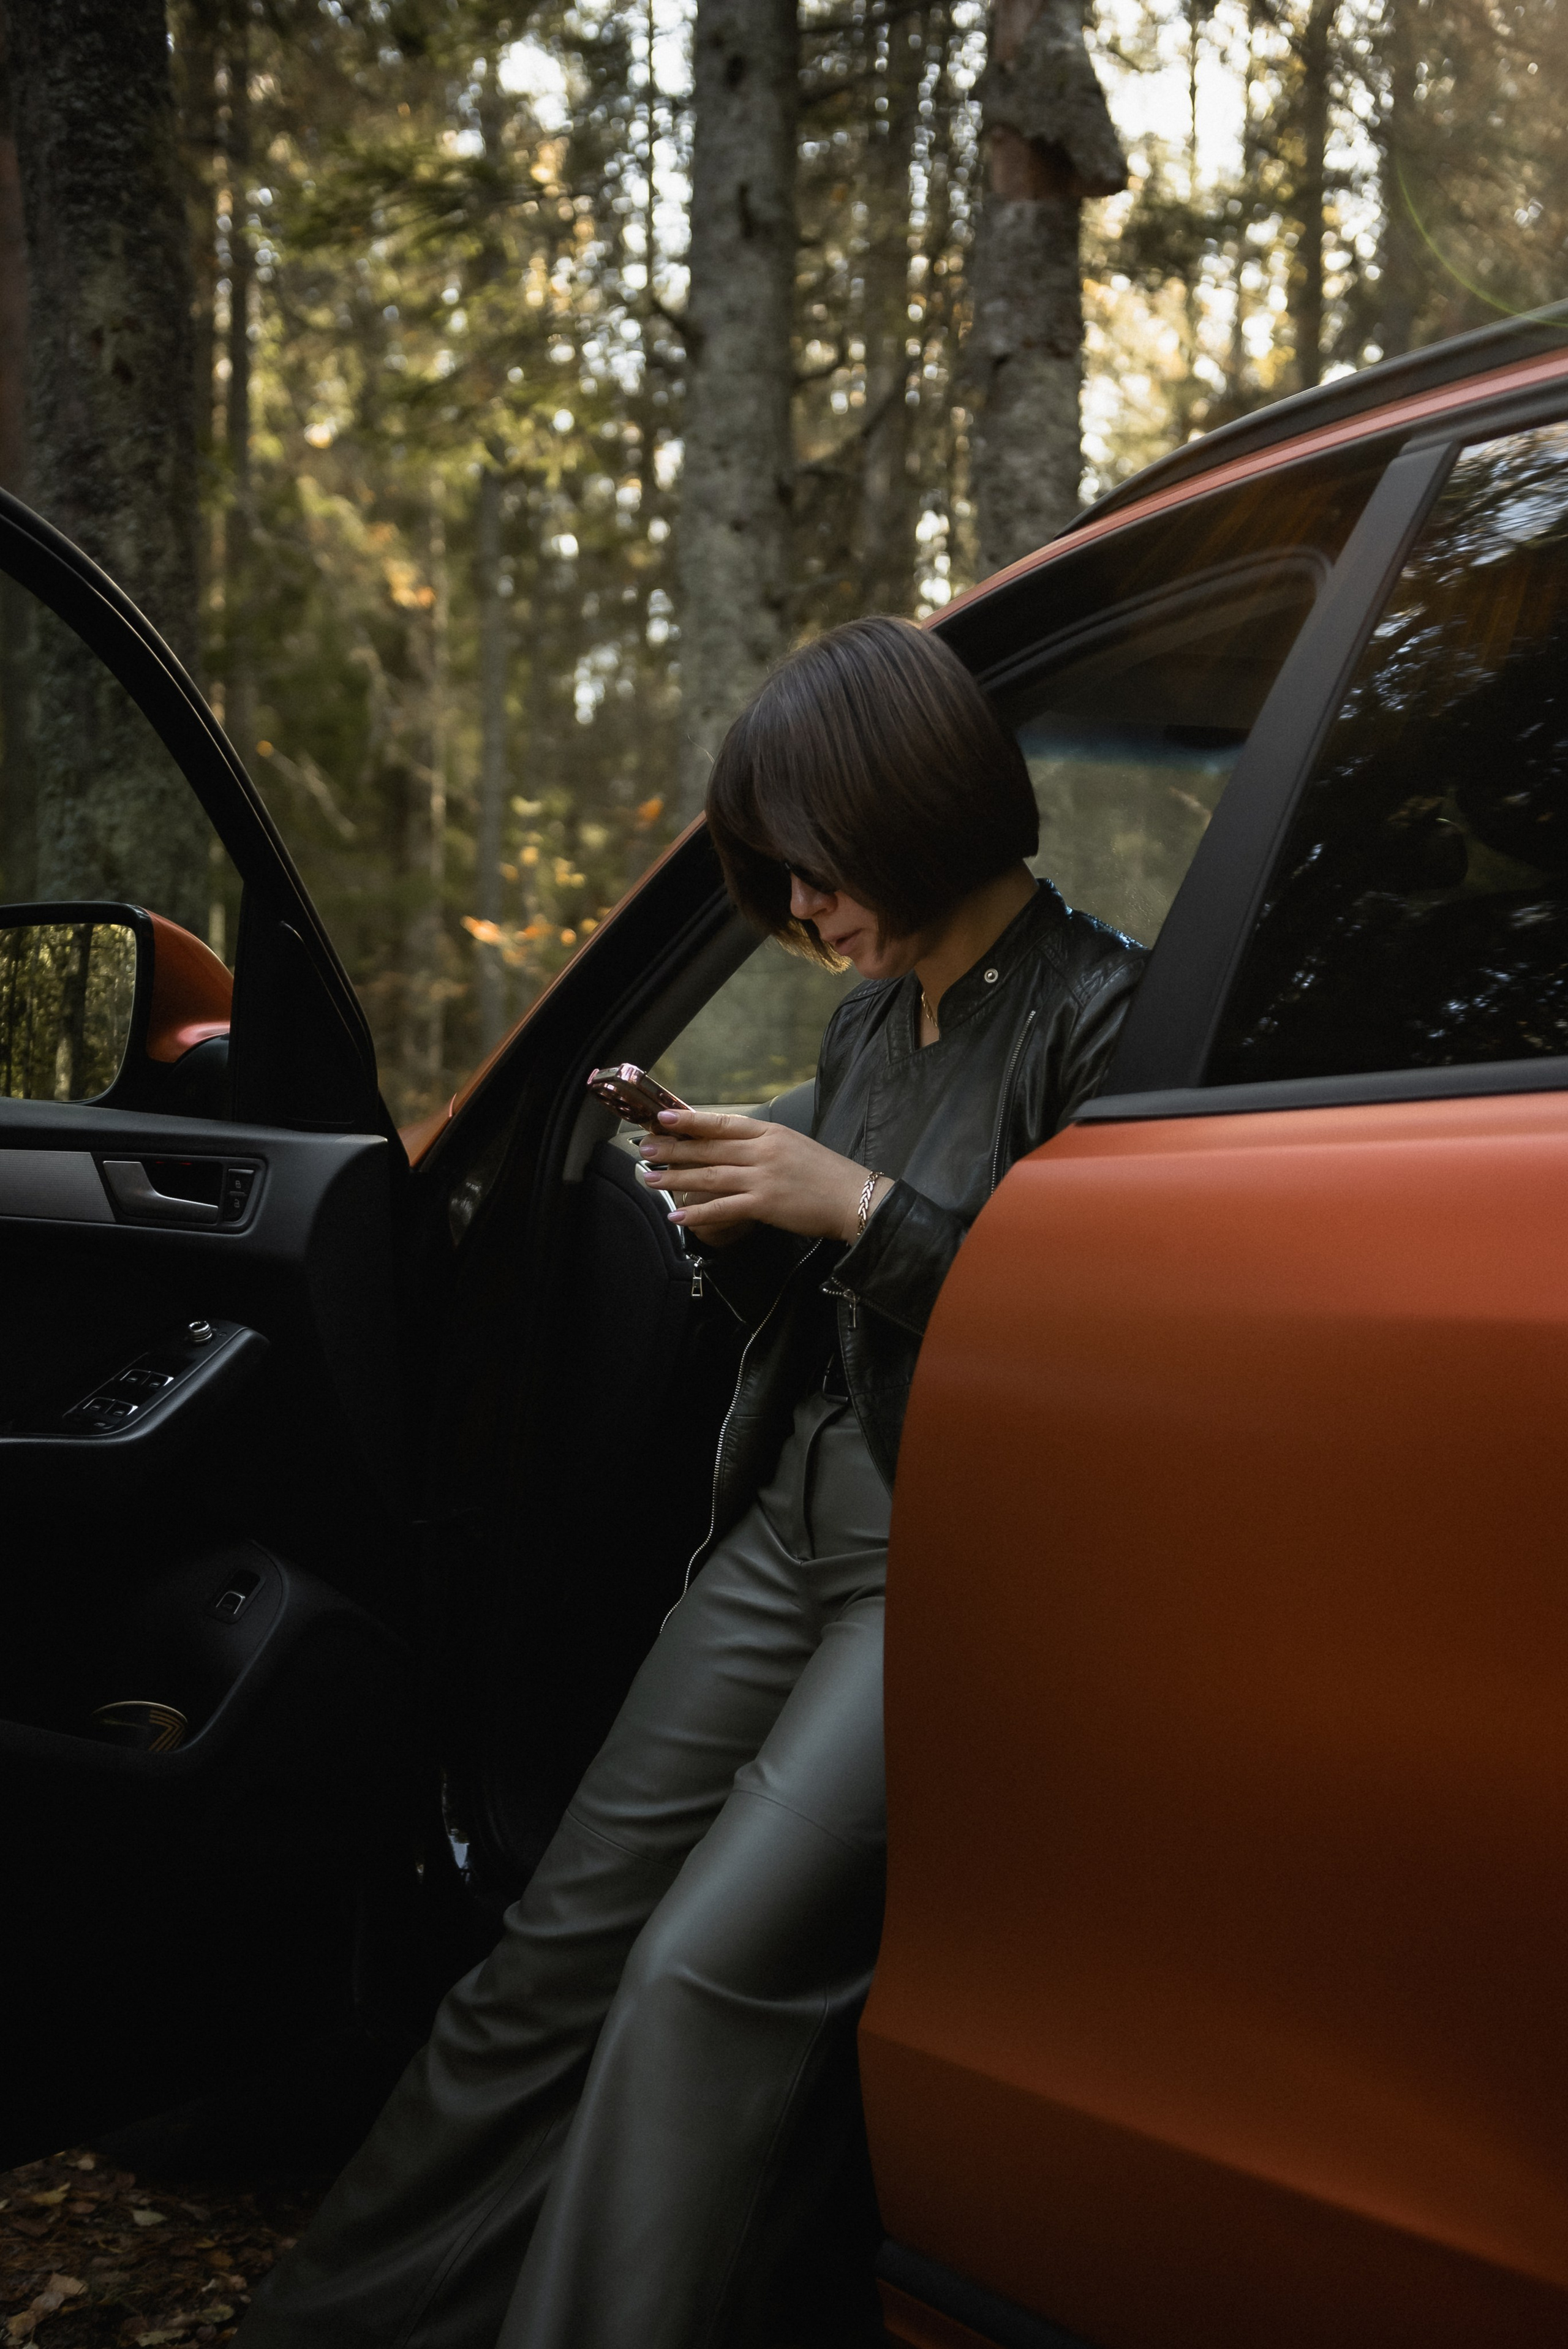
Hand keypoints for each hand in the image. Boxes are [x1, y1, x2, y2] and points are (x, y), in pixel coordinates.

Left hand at [636, 1110, 889, 1243]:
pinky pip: (724, 1208)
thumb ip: (764, 1145)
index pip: (723, 1123)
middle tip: (645, 1149)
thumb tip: (731, 1148)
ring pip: (710, 1176)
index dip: (690, 1120)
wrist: (857, 1198)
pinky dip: (699, 1213)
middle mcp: (764, 1150)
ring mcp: (764, 1177)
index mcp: (770, 1133)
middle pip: (709, 1148)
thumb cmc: (828, 1175)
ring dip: (677, 1179)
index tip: (663, 1118)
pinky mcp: (766, 1204)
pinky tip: (678, 1215)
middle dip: (674, 1149)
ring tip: (651, 1179)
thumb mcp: (795, 1147)